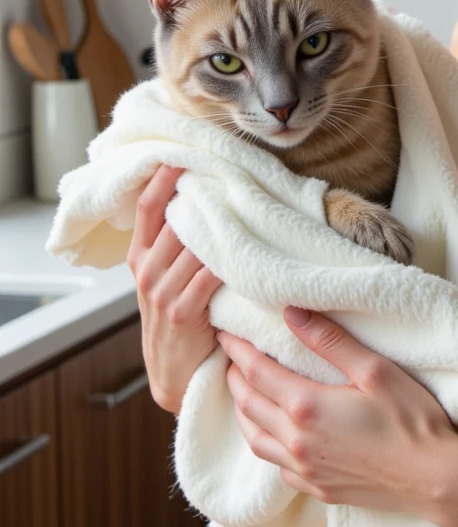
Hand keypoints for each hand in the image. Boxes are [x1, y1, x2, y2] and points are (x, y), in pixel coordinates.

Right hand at [127, 164, 223, 415]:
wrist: (173, 373)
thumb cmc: (177, 319)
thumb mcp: (163, 280)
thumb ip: (174, 247)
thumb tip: (201, 203)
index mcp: (139, 257)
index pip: (147, 207)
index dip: (163, 178)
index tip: (183, 153)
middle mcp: (147, 271)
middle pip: (174, 219)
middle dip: (203, 195)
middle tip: (228, 169)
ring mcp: (163, 292)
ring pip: (194, 244)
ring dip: (222, 224)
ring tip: (245, 199)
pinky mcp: (184, 311)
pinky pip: (209, 274)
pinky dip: (229, 259)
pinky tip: (249, 245)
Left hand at [218, 308, 457, 519]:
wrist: (434, 480)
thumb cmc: (412, 421)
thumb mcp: (376, 371)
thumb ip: (331, 341)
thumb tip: (291, 313)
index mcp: (307, 406)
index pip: (256, 371)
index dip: (237, 350)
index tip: (225, 333)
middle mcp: (297, 441)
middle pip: (248, 405)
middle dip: (235, 377)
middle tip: (230, 357)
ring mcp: (306, 470)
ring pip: (255, 440)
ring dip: (244, 413)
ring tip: (244, 393)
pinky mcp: (319, 489)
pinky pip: (277, 467)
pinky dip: (266, 445)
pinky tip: (276, 437)